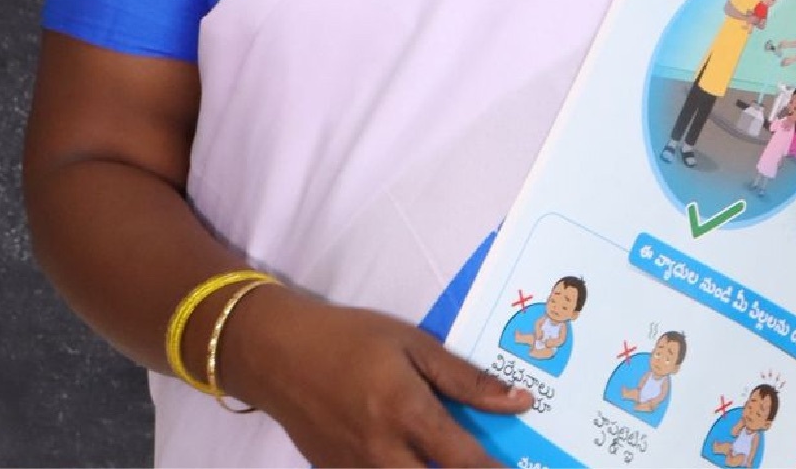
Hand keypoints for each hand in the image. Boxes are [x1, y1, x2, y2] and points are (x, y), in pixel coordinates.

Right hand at [219, 285, 529, 466]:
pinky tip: (412, 457)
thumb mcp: (412, 344)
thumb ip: (466, 378)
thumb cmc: (350, 338)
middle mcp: (383, 453)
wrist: (277, 354)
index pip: (467, 462)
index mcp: (407, 413)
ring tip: (450, 458)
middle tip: (487, 465)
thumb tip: (519, 401)